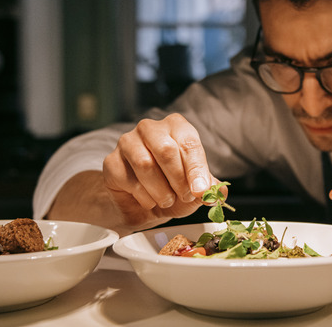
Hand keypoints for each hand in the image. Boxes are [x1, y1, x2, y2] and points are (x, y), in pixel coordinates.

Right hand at [102, 113, 226, 229]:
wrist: (143, 204)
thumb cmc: (173, 188)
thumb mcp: (196, 189)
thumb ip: (209, 187)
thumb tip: (220, 191)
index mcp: (177, 126)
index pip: (189, 144)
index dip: (196, 169)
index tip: (200, 190)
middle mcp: (150, 128)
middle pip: (166, 150)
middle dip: (178, 179)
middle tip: (185, 196)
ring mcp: (127, 142)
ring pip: (145, 165)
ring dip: (161, 190)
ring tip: (167, 200)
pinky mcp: (111, 161)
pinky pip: (128, 179)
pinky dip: (143, 197)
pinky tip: (148, 200)